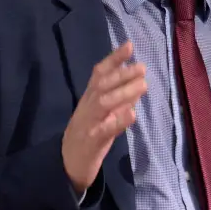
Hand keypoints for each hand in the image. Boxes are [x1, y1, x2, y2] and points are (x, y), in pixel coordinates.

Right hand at [62, 41, 146, 194]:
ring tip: (143, 85)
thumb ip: (120, 101)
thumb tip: (138, 83)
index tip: (129, 46)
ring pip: (104, 104)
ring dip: (123, 93)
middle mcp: (87, 107)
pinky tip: (132, 114)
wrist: (67, 164)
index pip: (99, 74)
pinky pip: (105, 130)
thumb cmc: (89, 136)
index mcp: (89, 99)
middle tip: (142, 67)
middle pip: (102, 85)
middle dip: (122, 74)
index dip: (113, 59)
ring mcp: (88, 123)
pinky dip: (119, 121)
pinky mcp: (92, 142)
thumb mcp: (104, 115)